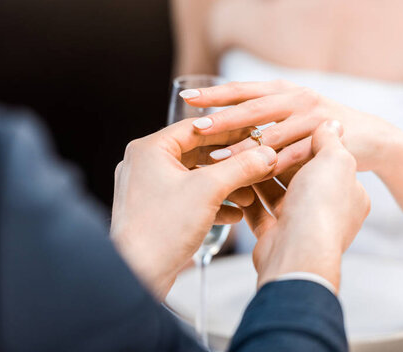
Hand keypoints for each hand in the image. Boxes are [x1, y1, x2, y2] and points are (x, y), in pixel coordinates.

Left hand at [110, 119, 276, 298]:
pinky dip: (210, 203)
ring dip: (223, 185)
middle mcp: (144, 164)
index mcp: (149, 149)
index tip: (254, 133)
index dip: (229, 129)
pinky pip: (186, 198)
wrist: (137, 275)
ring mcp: (147, 189)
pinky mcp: (154, 211)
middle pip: (196, 153)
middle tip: (256, 162)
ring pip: (193, 178)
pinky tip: (234, 215)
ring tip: (249, 194)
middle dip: (229, 163)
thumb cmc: (162, 229)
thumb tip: (265, 153)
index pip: (195, 128)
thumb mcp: (208, 191)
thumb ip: (240, 167)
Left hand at [181, 80, 402, 176]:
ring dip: (241, 148)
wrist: (372, 136)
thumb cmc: (320, 126)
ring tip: (213, 159)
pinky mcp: (326, 140)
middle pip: (251, 108)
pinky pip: (293, 157)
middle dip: (222, 119)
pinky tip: (251, 176)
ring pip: (270, 135)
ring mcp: (313, 118)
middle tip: (195, 127)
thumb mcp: (292, 111)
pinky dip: (271, 167)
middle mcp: (297, 98)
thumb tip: (219, 124)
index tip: (185, 97)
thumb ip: (264, 114)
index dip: (214, 94)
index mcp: (283, 89)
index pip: (242, 89)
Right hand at [243, 121, 370, 290]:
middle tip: (257, 143)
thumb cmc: (322, 205)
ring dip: (259, 177)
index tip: (285, 131)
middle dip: (278, 161)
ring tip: (242, 157)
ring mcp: (301, 226)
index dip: (305, 145)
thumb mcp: (335, 160)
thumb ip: (331, 140)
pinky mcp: (276, 236)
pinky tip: (236, 182)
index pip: (327, 162)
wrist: (299, 251)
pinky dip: (248, 197)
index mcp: (351, 194)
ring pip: (277, 194)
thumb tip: (332, 124)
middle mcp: (327, 211)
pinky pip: (259, 212)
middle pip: (299, 177)